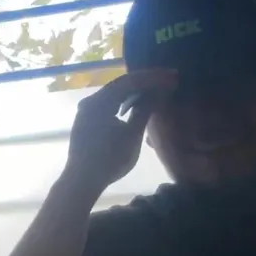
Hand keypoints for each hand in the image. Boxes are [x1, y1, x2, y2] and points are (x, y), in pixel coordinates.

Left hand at [64, 69, 176, 188]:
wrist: (83, 180)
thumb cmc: (109, 160)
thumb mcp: (132, 135)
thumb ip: (145, 110)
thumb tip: (160, 91)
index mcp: (99, 102)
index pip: (130, 81)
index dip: (153, 77)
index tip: (172, 75)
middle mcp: (90, 100)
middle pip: (121, 84)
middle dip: (146, 81)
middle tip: (168, 79)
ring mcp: (87, 109)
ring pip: (115, 93)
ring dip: (136, 90)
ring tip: (157, 89)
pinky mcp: (87, 118)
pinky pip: (109, 102)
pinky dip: (124, 100)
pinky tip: (137, 102)